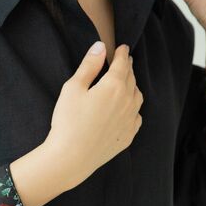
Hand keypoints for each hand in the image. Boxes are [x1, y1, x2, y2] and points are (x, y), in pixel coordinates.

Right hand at [44, 42, 142, 190]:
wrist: (71, 157)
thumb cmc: (68, 122)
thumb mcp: (73, 88)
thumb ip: (89, 66)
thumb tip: (100, 47)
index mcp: (114, 86)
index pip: (123, 64)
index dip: (122, 54)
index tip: (123, 48)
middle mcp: (128, 101)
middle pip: (131, 79)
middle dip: (128, 68)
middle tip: (124, 62)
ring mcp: (130, 120)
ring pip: (137, 97)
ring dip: (133, 87)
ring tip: (126, 83)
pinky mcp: (128, 136)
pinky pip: (136, 116)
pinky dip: (133, 108)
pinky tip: (127, 109)